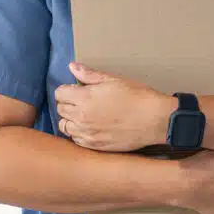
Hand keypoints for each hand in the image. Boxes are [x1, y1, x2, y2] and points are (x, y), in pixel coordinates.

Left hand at [55, 63, 174, 152]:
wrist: (154, 120)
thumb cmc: (137, 96)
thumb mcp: (114, 80)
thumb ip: (90, 75)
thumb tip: (72, 67)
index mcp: (84, 98)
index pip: (59, 93)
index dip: (67, 89)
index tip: (77, 89)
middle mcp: (81, 117)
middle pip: (60, 109)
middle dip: (68, 103)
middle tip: (83, 100)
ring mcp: (87, 134)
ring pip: (65, 127)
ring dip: (71, 119)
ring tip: (85, 114)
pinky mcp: (94, 146)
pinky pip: (75, 140)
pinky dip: (78, 133)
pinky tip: (91, 127)